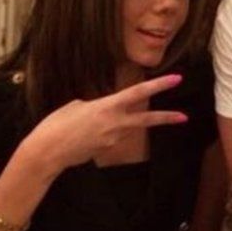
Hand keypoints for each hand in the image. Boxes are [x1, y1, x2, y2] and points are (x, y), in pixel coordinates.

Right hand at [26, 74, 186, 172]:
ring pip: (126, 128)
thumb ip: (97, 106)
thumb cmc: (56, 124)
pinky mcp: (107, 150)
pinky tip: (84, 136)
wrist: (47, 151)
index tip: (176, 79)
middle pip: (147, 119)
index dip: (159, 85)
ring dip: (120, 124)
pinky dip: (104, 133)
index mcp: (107, 106)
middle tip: (184, 116)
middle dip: (166, 117)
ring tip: (87, 126)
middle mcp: (115, 123)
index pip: (138, 93)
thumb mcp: (76, 105)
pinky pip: (111, 137)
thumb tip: (104, 112)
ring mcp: (113, 138)